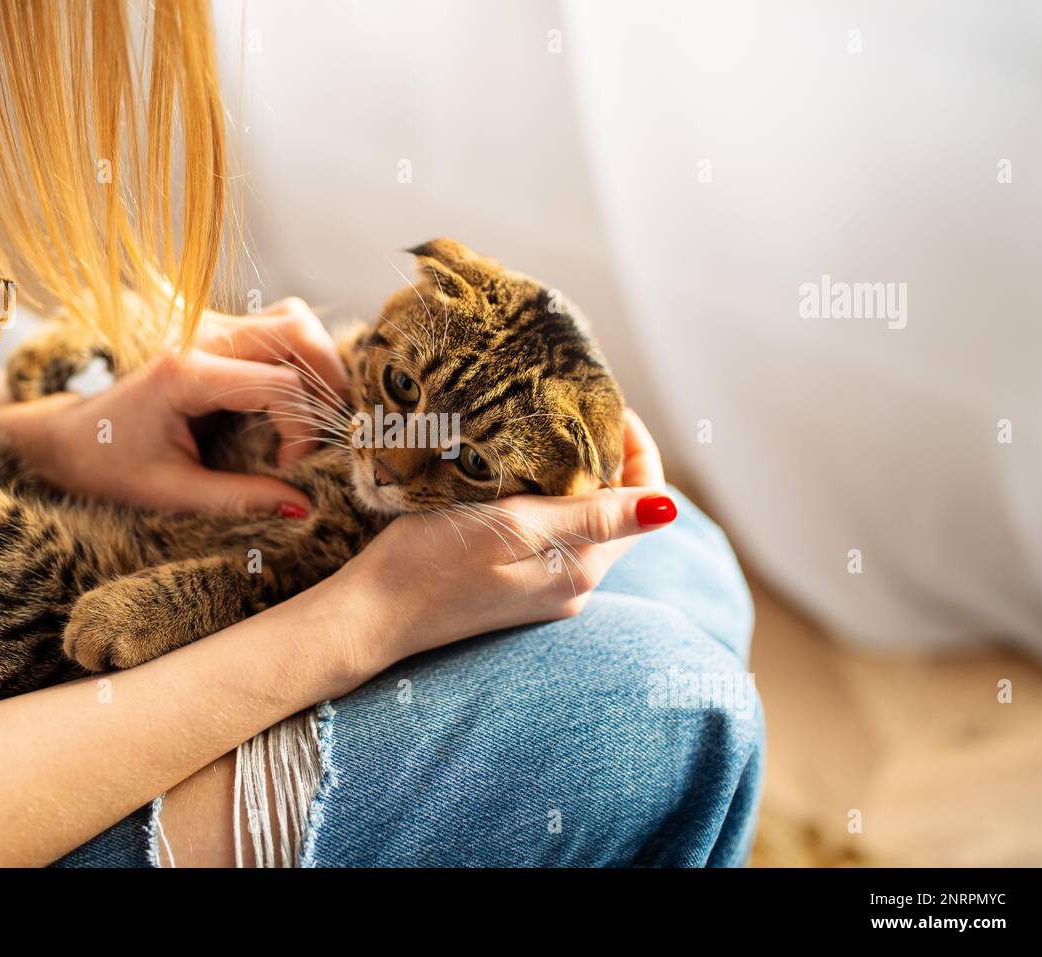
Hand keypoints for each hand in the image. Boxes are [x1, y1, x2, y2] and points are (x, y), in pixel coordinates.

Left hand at [0, 298, 346, 514]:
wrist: (68, 436)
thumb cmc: (111, 464)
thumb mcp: (172, 493)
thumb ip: (240, 498)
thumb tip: (305, 506)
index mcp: (186, 373)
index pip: (279, 385)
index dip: (303, 430)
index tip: (291, 469)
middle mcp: (201, 337)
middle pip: (297, 331)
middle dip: (329, 384)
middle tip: (325, 433)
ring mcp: (209, 327)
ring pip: (293, 320)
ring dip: (319, 364)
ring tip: (316, 415)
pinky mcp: (217, 333)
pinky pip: (279, 328)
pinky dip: (303, 358)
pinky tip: (298, 400)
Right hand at [326, 407, 674, 676]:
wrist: (371, 617)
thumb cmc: (432, 564)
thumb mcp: (514, 528)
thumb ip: (592, 518)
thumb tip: (671, 508)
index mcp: (583, 567)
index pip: (647, 501)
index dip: (637, 449)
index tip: (603, 408)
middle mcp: (576, 583)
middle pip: (618, 508)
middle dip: (604, 456)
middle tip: (565, 408)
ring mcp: (547, 589)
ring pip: (584, 520)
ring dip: (573, 476)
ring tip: (536, 433)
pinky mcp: (517, 589)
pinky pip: (553, 535)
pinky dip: (547, 499)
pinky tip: (513, 476)